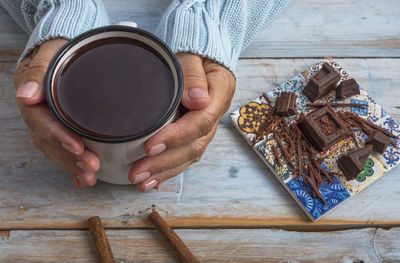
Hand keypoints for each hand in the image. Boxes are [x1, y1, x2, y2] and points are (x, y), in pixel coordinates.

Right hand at [14, 39, 99, 188]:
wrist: (63, 55)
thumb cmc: (58, 53)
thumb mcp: (49, 55)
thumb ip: (37, 73)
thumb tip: (26, 94)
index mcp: (33, 100)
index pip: (42, 122)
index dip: (58, 137)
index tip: (78, 147)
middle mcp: (39, 116)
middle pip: (50, 142)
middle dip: (69, 158)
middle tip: (91, 168)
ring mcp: (49, 125)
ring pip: (56, 151)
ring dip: (72, 166)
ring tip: (90, 178)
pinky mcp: (61, 130)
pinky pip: (63, 151)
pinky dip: (72, 166)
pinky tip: (81, 181)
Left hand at [129, 53, 235, 190]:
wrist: (202, 55)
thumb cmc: (194, 52)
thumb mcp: (193, 54)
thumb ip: (193, 75)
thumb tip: (198, 100)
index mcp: (219, 95)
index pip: (200, 122)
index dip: (176, 137)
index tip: (150, 146)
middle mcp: (214, 115)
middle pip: (193, 146)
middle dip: (165, 163)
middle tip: (137, 173)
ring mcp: (205, 126)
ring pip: (189, 155)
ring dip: (165, 172)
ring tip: (141, 183)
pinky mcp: (195, 132)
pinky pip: (185, 154)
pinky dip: (169, 170)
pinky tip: (154, 181)